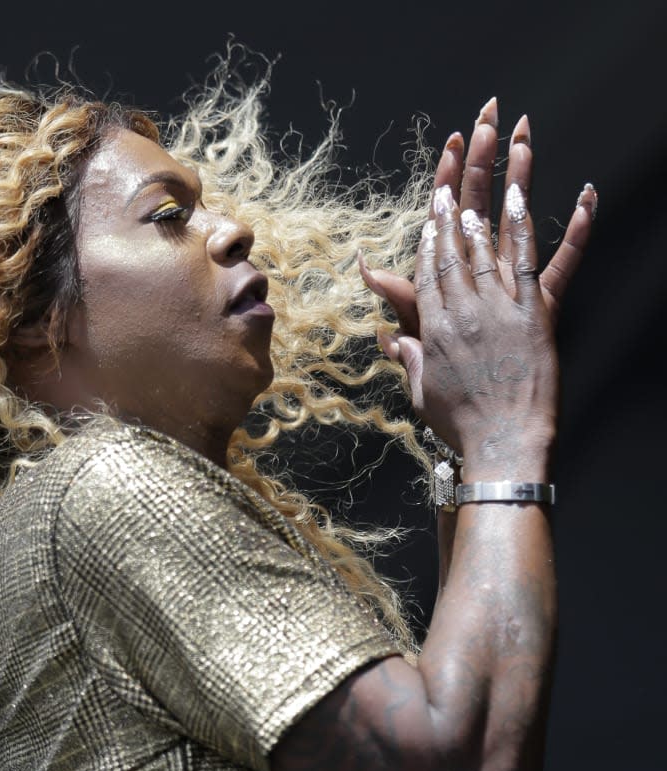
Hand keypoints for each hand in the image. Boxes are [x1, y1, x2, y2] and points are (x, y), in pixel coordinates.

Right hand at [360, 99, 595, 473]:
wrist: (500, 446)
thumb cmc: (458, 424)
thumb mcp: (421, 387)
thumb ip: (406, 352)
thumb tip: (386, 334)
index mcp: (432, 322)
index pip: (429, 258)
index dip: (432, 219)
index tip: (436, 185)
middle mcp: (463, 306)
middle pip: (461, 232)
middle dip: (464, 178)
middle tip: (472, 134)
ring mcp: (501, 308)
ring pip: (501, 236)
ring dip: (508, 185)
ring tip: (514, 143)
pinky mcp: (539, 317)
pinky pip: (552, 264)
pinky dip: (565, 228)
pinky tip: (574, 194)